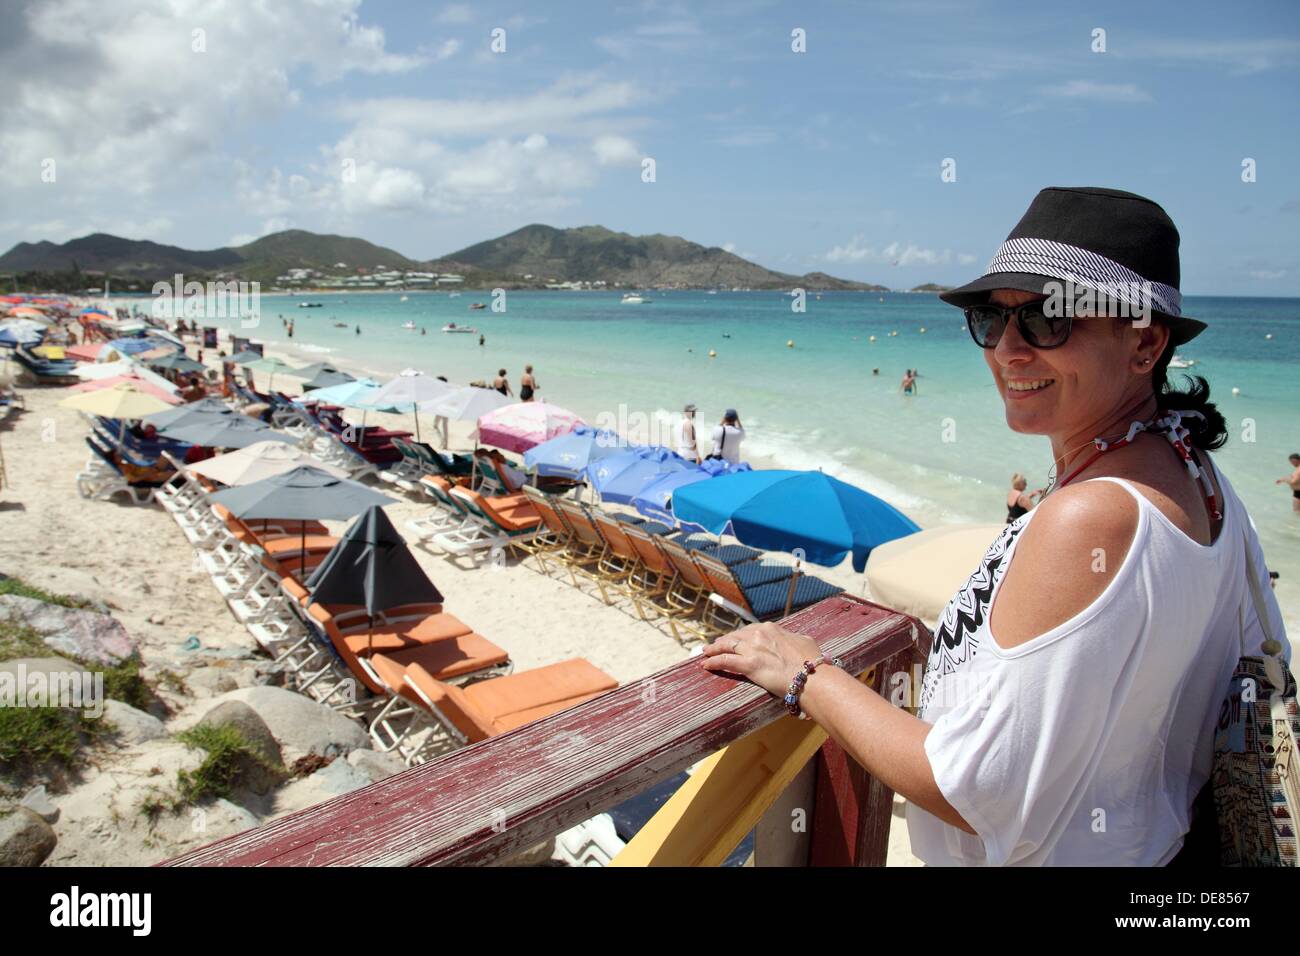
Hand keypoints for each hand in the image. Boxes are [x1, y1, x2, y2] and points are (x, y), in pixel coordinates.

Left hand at [700, 622, 823, 697]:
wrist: (812, 677)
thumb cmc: (812, 663)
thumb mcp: (804, 642)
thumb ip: (793, 639)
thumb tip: (794, 641)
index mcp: (772, 629)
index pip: (750, 630)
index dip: (741, 635)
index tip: (736, 638)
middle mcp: (760, 635)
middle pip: (736, 637)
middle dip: (725, 640)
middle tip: (716, 645)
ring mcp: (753, 649)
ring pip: (727, 646)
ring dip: (714, 649)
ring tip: (706, 652)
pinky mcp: (749, 665)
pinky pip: (725, 661)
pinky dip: (714, 662)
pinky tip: (706, 664)